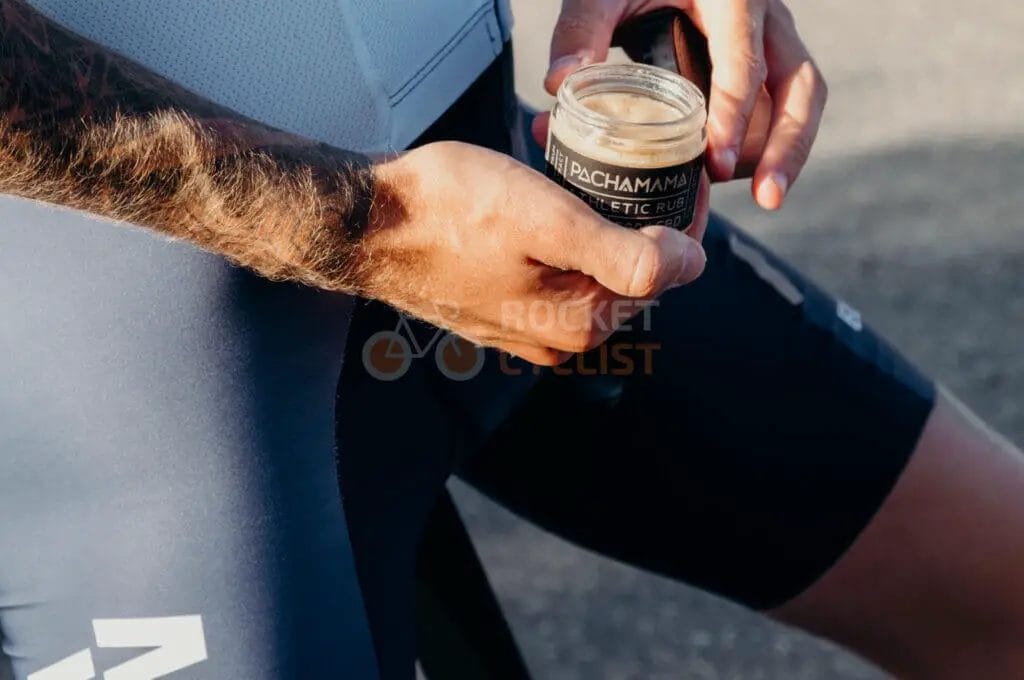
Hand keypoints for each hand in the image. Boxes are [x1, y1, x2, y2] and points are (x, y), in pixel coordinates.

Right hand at [363, 141, 708, 365]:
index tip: (677, 173)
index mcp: (581, 323)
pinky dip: (561, 242)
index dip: (680, 220)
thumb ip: (626, 255)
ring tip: (580, 176)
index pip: (666, 274)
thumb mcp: (548, 220)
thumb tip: (691, 265)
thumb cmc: (448, 211)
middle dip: (636, 220)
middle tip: (626, 162)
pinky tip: (542, 206)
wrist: (368, 226)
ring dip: (597, 226)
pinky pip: (555, 277)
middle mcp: (559, 338)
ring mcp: (527, 330)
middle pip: (629, 275)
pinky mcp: (501, 314)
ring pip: (590, 273)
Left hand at [539, 0, 827, 209]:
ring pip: (800, 101)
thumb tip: (559, 84)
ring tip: (760, 197)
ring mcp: (771, 40)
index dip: (732, 116)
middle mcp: (765, 17)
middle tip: (768, 199)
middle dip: (789, 147)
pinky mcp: (764, 61)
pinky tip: (732, 176)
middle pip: (800, 86)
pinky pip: (778, 107)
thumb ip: (581, 29)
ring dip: (782, 152)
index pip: (744, 63)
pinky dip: (762, 144)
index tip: (716, 163)